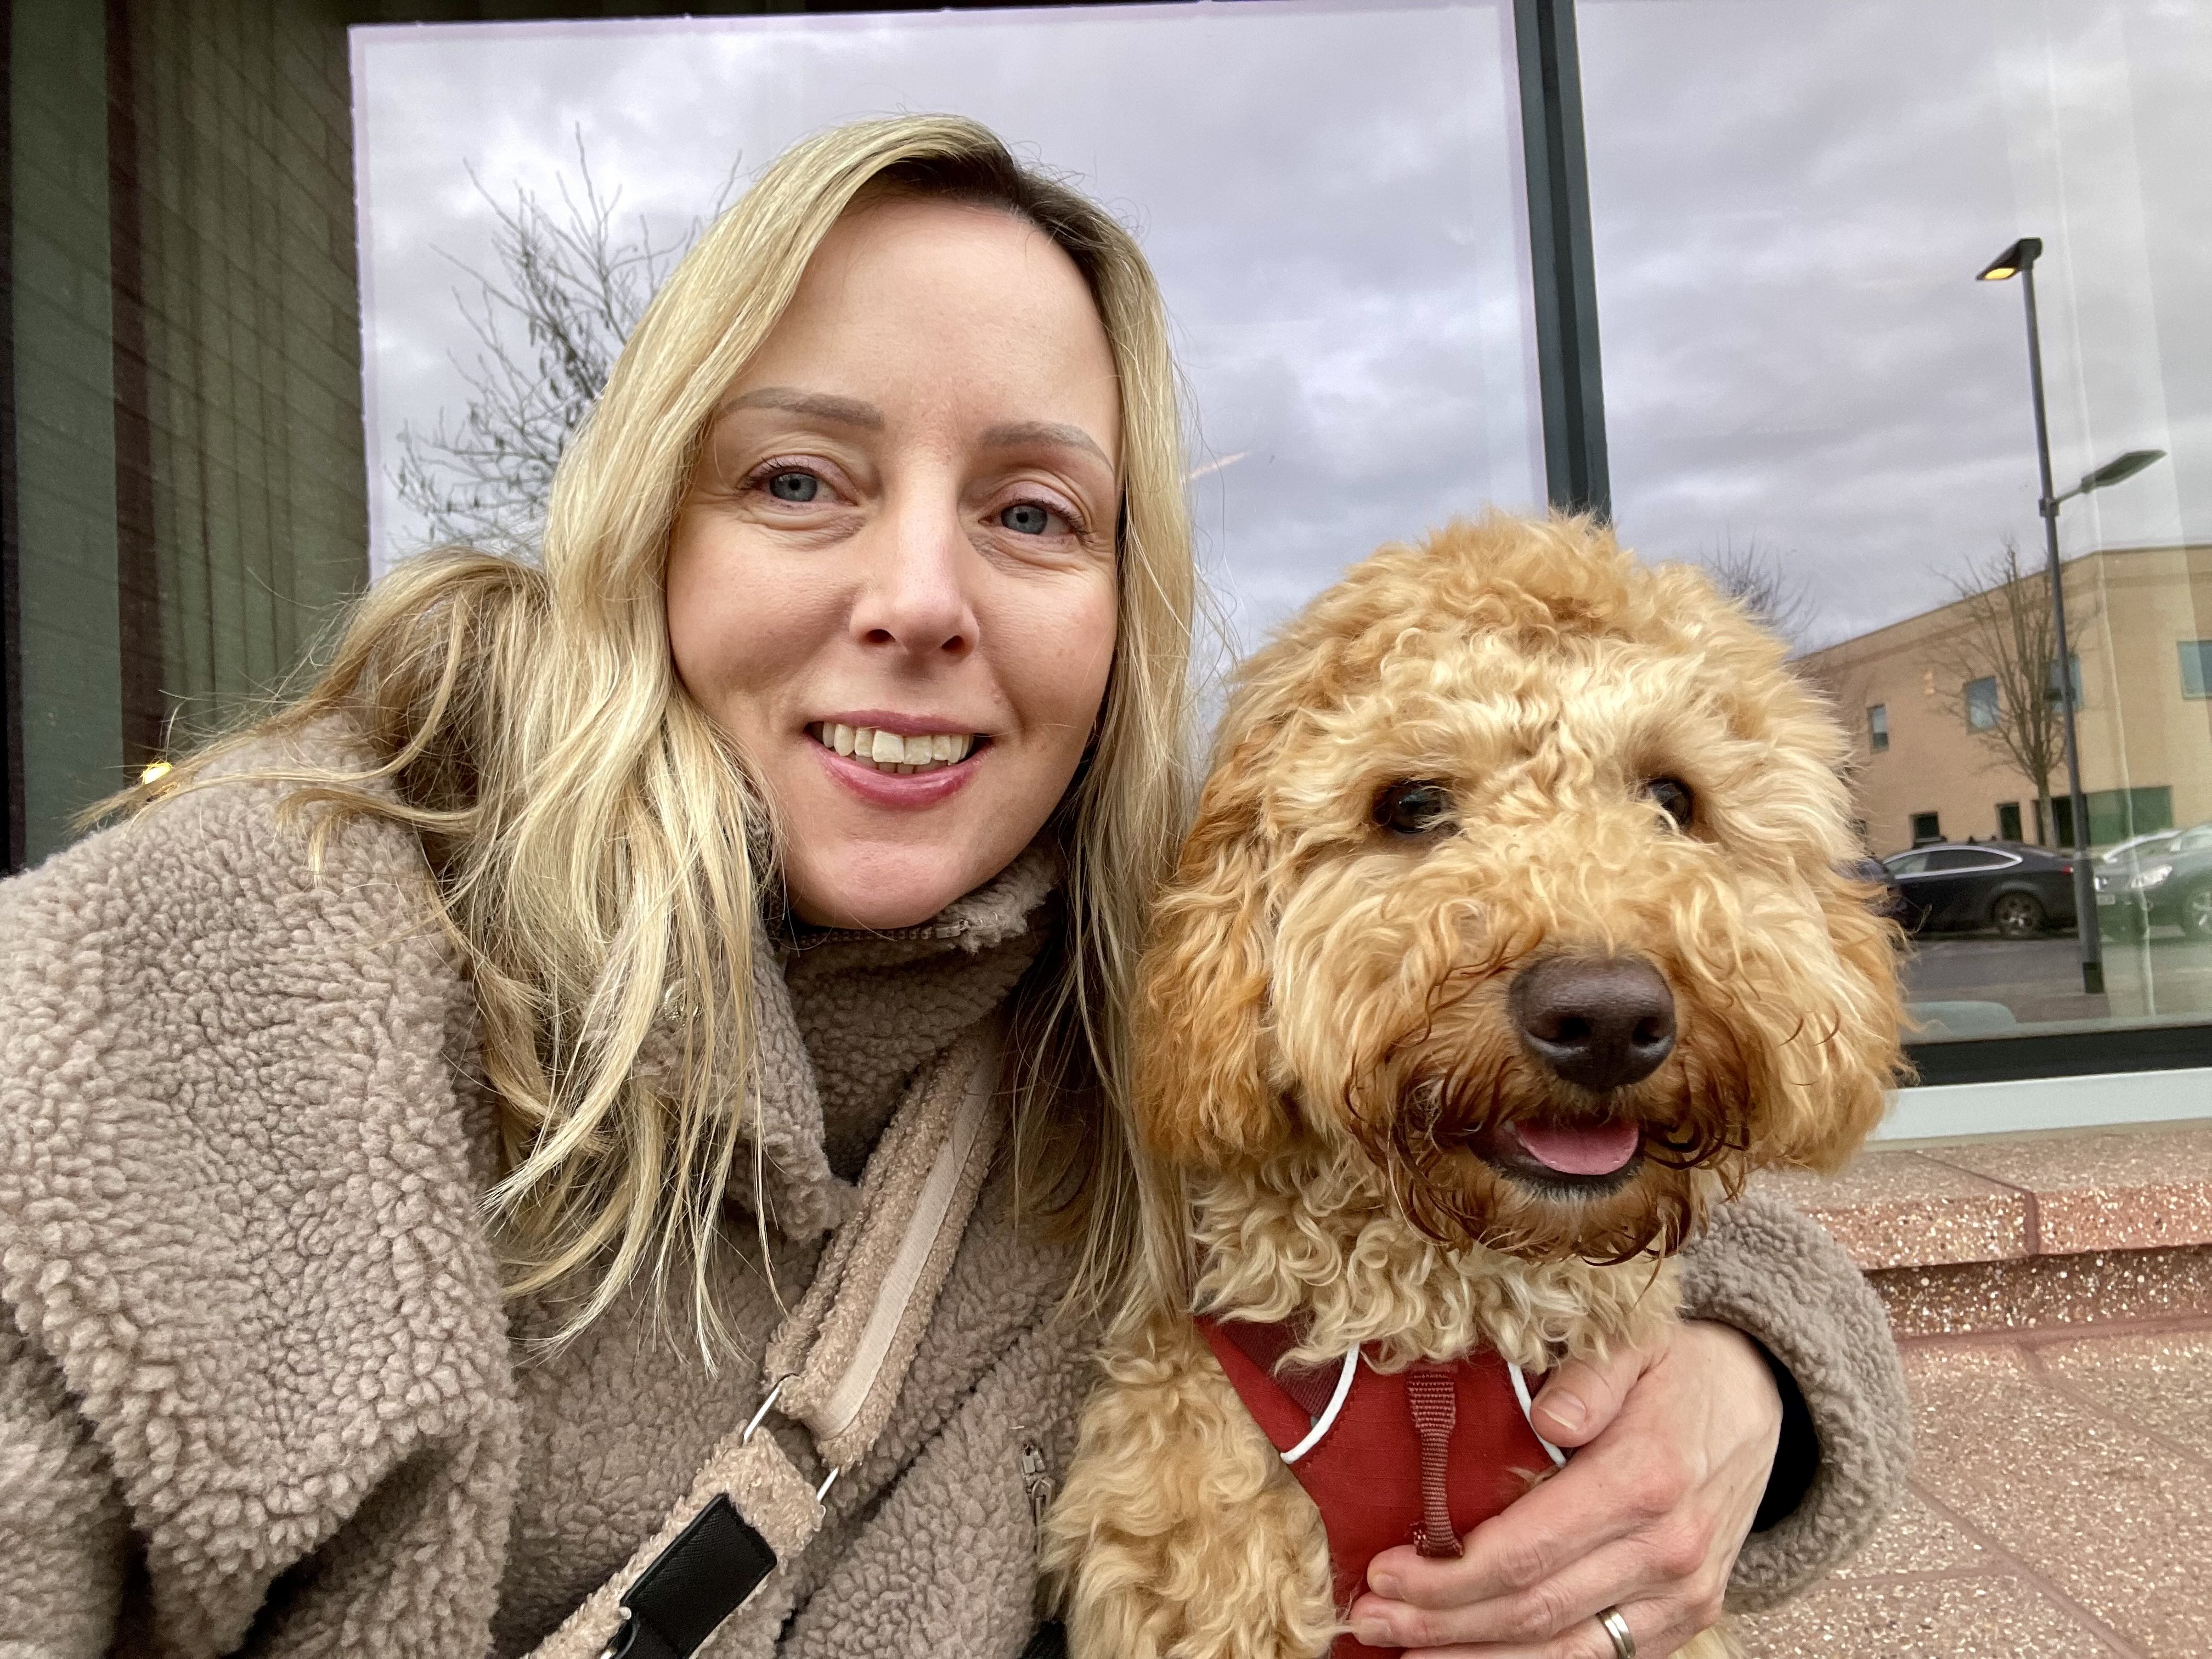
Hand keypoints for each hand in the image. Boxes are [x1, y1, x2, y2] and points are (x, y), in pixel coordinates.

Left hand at [1345, 1320, 1782, 1655]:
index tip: (1384, 1571)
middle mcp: (1667, 1550)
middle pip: (1536, 1609)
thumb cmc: (1677, 1367)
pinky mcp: (1685, 1618)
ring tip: (1406, 1656)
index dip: (1450, 1574)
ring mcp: (1682, 1594)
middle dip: (1443, 1623)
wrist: (1762, 1401)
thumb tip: (1550, 1418)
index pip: (1530, 1549)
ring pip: (1569, 1653)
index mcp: (1645, 1478)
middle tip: (1368, 1620)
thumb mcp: (1634, 1342)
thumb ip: (1589, 1376)